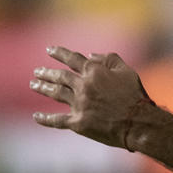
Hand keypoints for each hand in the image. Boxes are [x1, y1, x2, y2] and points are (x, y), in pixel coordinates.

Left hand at [30, 47, 152, 148]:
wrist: (138, 123)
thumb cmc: (135, 96)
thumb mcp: (127, 71)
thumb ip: (109, 59)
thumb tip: (91, 55)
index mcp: (94, 71)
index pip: (72, 59)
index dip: (59, 53)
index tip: (49, 50)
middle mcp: (83, 85)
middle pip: (60, 76)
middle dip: (47, 72)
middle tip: (37, 71)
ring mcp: (79, 104)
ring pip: (56, 93)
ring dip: (43, 87)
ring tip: (34, 84)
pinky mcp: (78, 123)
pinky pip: (57, 120)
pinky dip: (45, 118)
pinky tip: (36, 116)